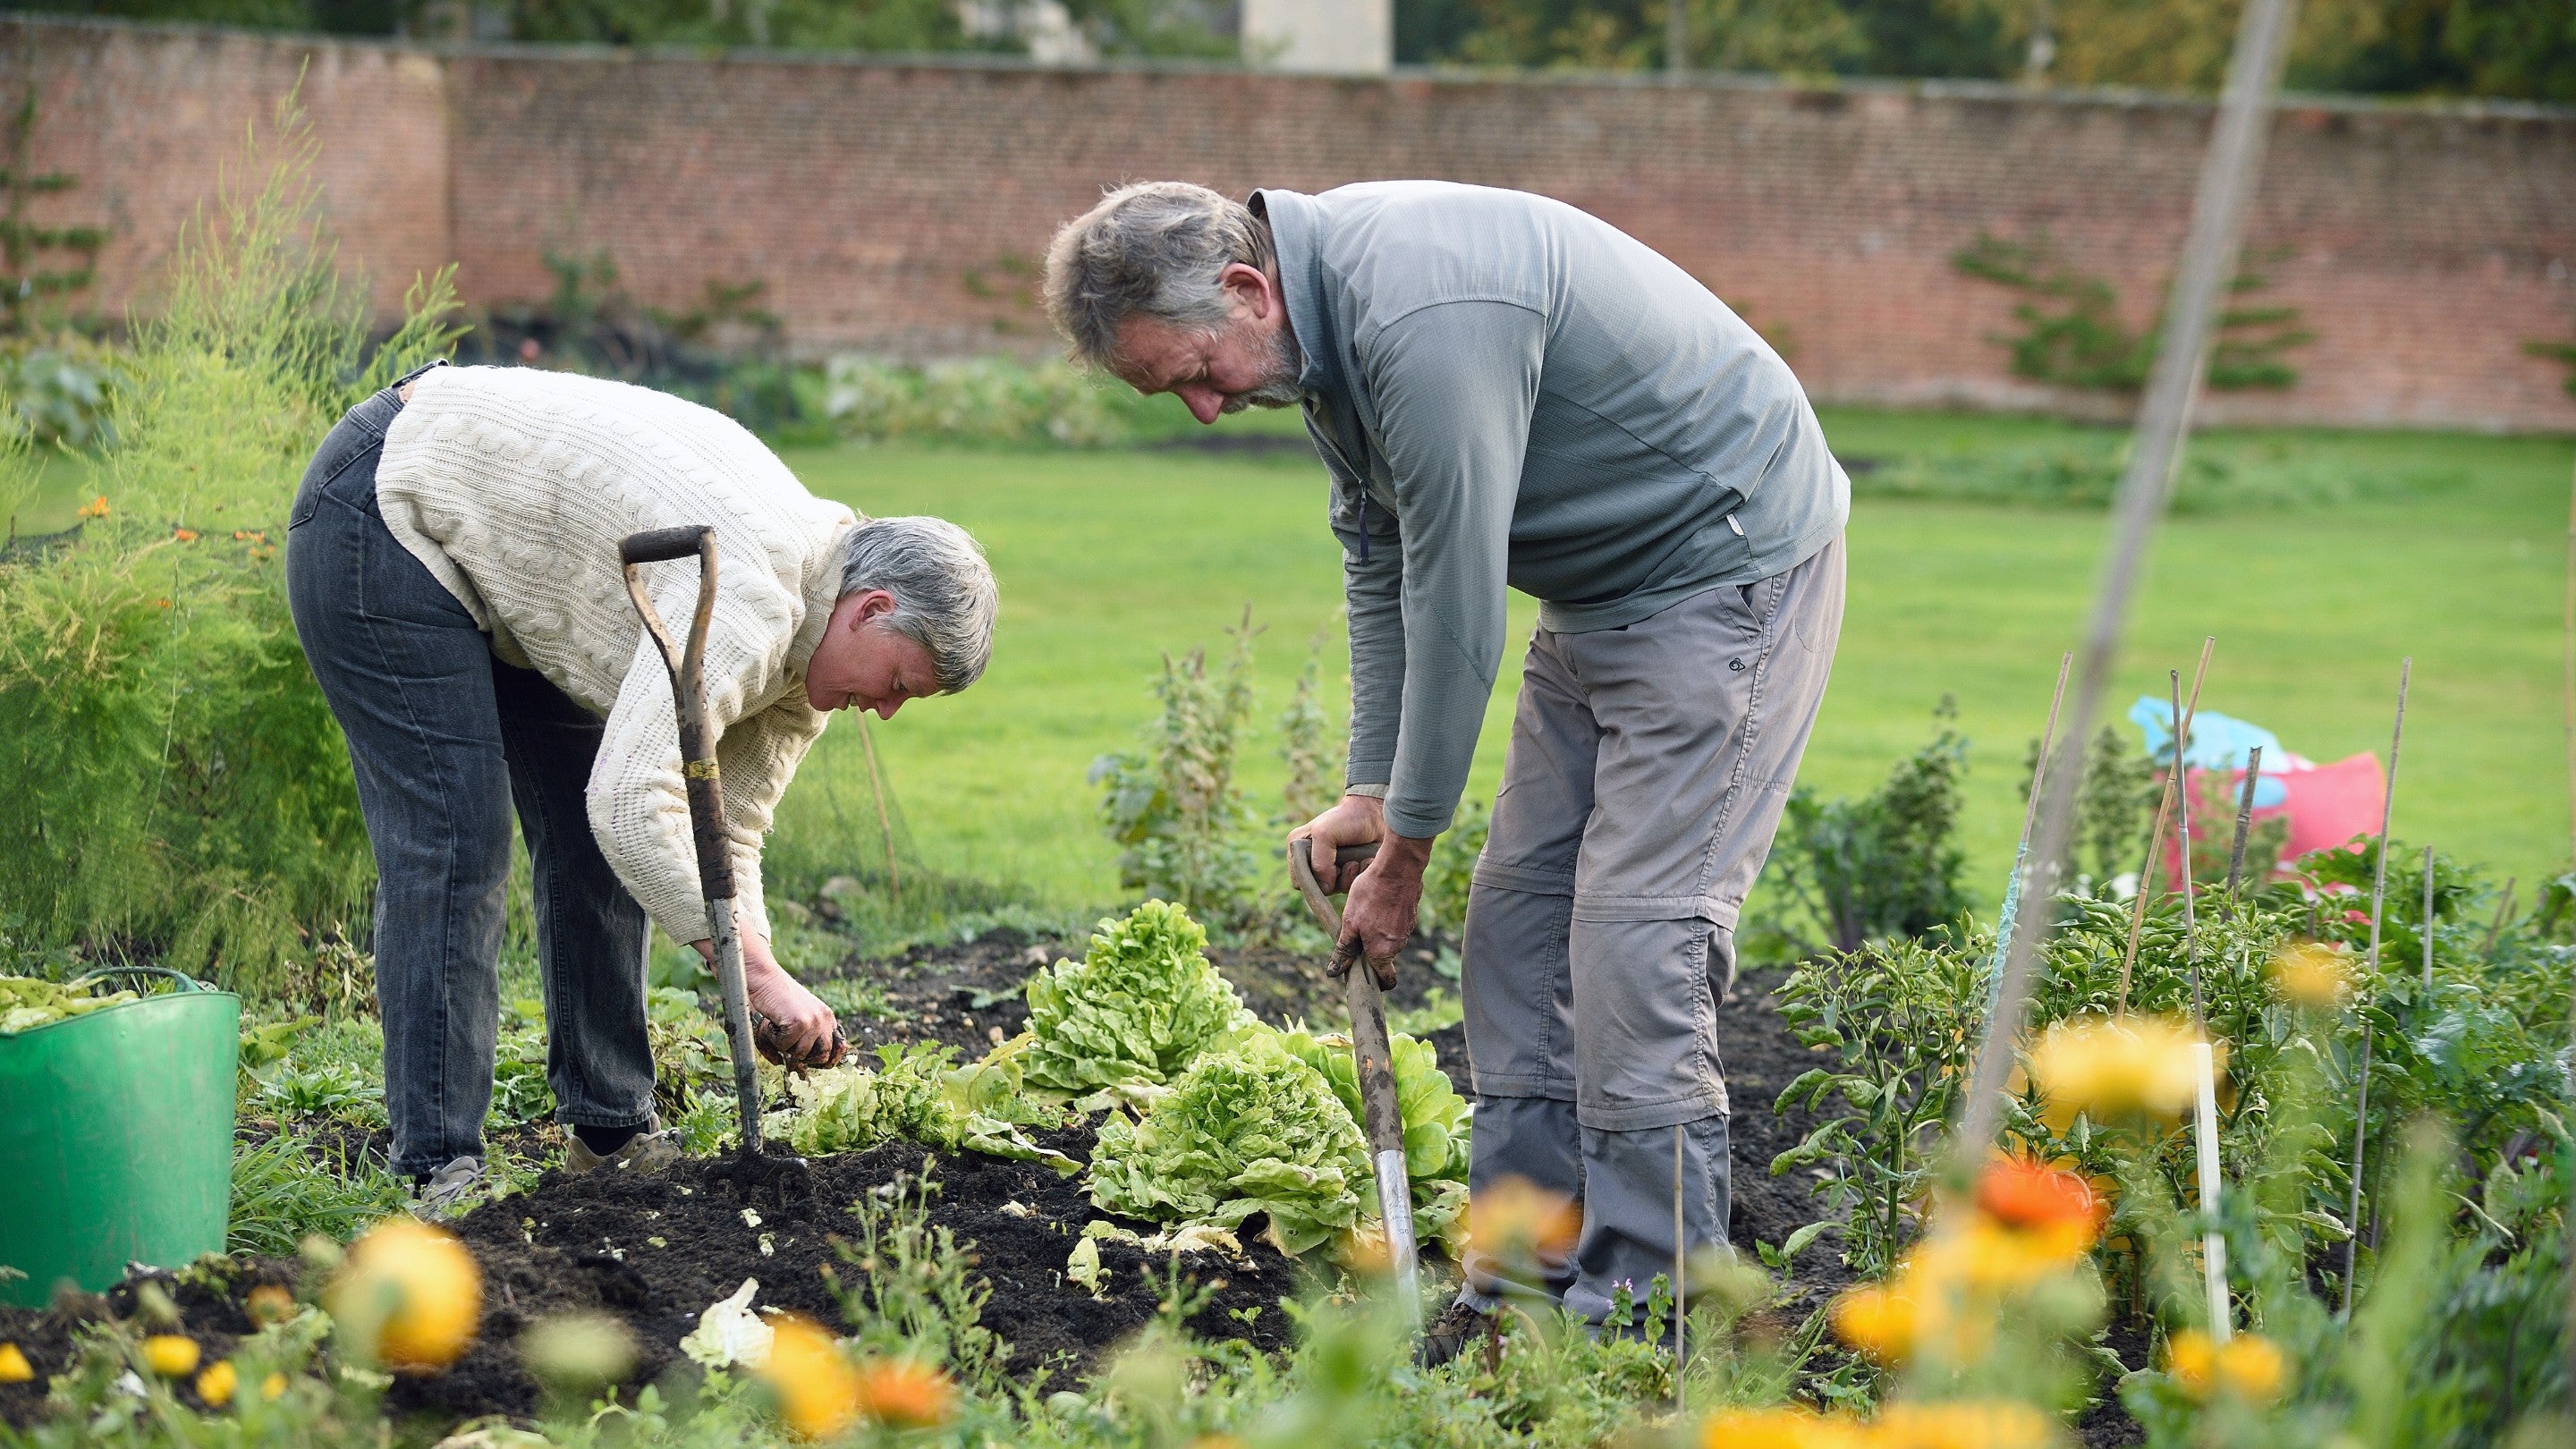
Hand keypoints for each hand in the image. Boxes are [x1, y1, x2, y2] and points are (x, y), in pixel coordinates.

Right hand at [696, 932, 842, 1066]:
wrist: (764, 978)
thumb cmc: (773, 1001)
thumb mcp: (791, 1022)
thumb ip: (797, 1044)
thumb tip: (793, 1071)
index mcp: (826, 1018)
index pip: (839, 1047)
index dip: (827, 1061)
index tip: (811, 1065)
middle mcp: (824, 1019)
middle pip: (822, 1057)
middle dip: (803, 1060)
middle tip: (786, 1050)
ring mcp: (814, 1021)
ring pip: (801, 1055)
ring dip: (784, 1047)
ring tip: (776, 1027)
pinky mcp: (799, 1023)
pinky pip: (786, 1047)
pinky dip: (774, 1040)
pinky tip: (772, 1022)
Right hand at [1289, 793, 1388, 893]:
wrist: (1374, 815)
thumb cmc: (1346, 819)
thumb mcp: (1325, 835)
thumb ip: (1319, 863)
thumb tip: (1325, 888)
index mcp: (1299, 851)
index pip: (1299, 882)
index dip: (1314, 881)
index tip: (1330, 867)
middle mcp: (1312, 862)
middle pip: (1318, 889)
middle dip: (1335, 879)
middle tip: (1348, 863)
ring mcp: (1331, 868)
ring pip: (1336, 890)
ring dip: (1349, 877)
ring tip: (1357, 861)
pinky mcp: (1348, 872)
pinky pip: (1350, 887)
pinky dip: (1359, 876)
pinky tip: (1364, 862)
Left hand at [1336, 834, 1430, 987]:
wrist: (1398, 868)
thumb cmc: (1371, 894)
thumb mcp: (1350, 922)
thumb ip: (1344, 949)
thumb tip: (1334, 972)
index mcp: (1382, 952)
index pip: (1385, 979)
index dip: (1375, 982)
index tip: (1364, 978)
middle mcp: (1398, 945)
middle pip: (1383, 958)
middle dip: (1370, 951)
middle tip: (1355, 933)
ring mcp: (1407, 930)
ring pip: (1389, 940)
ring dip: (1377, 933)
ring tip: (1365, 912)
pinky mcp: (1410, 915)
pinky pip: (1396, 925)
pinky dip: (1386, 919)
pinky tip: (1377, 903)